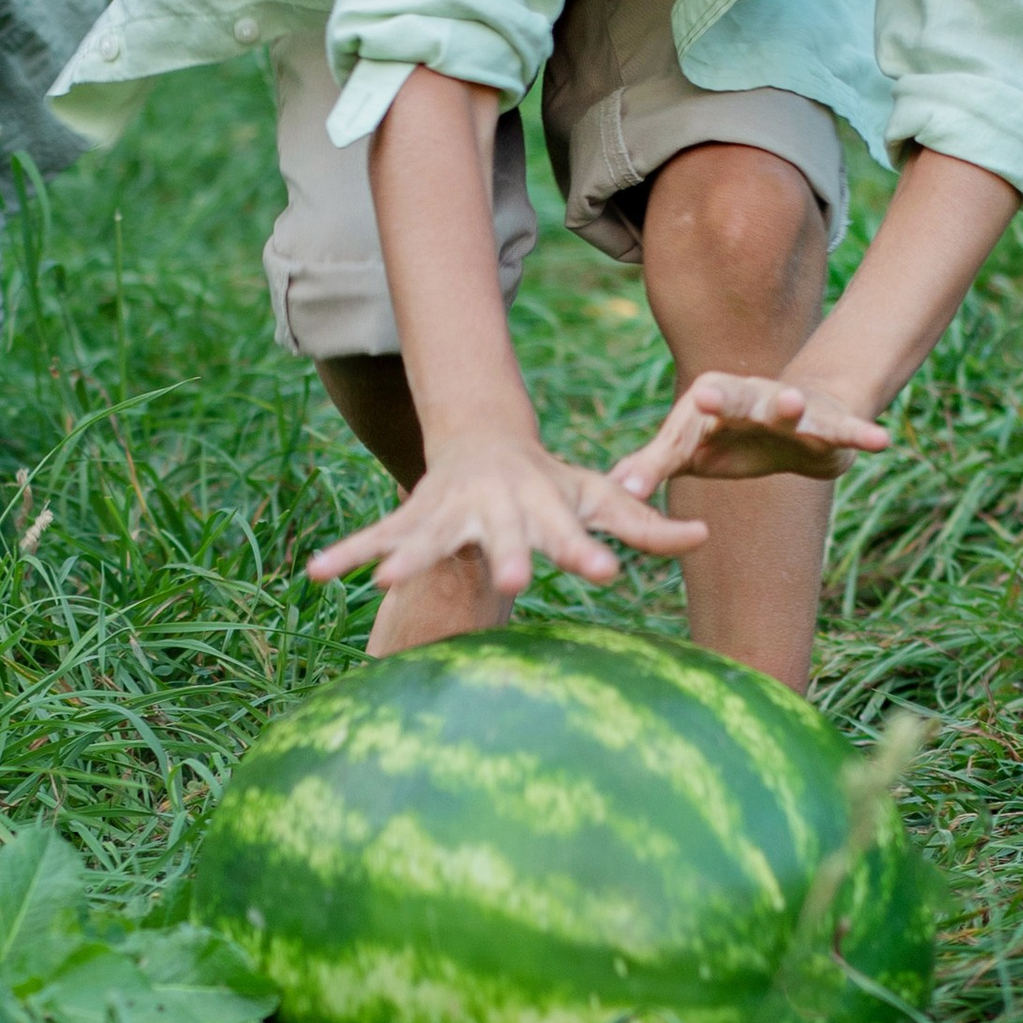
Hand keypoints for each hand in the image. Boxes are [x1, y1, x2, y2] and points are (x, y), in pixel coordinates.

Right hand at [309, 427, 708, 600]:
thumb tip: (706, 536)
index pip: (573, 534)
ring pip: (427, 538)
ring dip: (407, 558)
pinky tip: (316, 576)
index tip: (606, 576)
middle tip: (513, 581)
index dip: (590, 553)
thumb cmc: (553, 483)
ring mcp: (448, 512)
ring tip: (382, 581)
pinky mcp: (412, 518)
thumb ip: (648, 527)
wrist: (486, 440)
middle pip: (501, 537)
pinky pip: (374, 538)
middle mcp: (495, 509)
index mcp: (543, 507)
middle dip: (504, 556)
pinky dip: (346, 554)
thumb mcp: (602, 499)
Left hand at [610, 370, 890, 495]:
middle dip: (721, 399)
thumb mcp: (692, 450)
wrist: (801, 411)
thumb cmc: (733, 436)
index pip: (682, 424)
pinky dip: (860, 434)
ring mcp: (792, 408)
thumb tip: (612, 489)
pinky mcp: (829, 425)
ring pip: (790, 407)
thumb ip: (653, 465)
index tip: (638, 471)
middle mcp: (748, 398)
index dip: (663, 446)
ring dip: (789, 405)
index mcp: (710, 403)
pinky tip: (881, 442)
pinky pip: (844, 430)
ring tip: (791, 401)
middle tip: (704, 396)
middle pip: (732, 397)